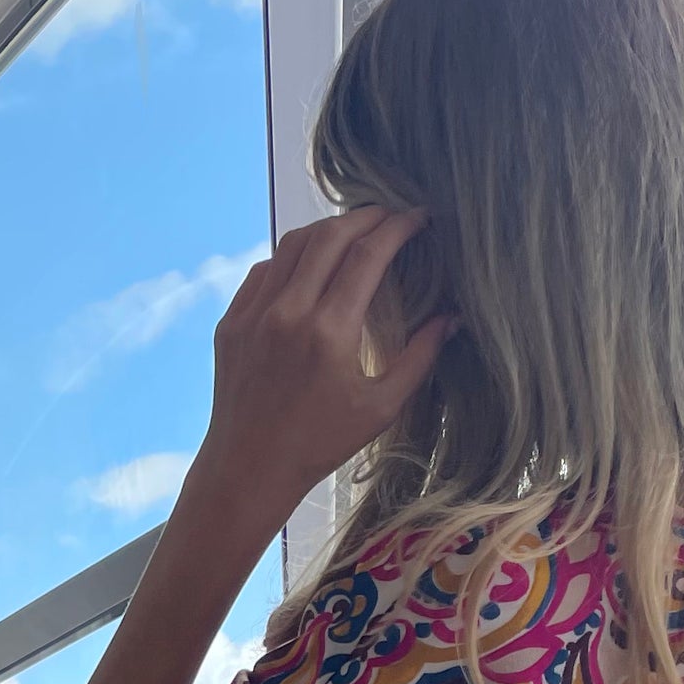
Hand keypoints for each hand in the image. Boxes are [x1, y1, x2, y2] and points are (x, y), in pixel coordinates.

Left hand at [199, 207, 455, 519]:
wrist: (249, 468)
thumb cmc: (320, 444)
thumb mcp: (380, 408)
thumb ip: (419, 358)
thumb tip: (451, 319)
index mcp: (329, 332)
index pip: (368, 255)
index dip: (397, 227)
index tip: (418, 217)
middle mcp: (288, 313)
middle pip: (330, 236)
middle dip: (365, 217)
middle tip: (389, 215)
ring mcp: (254, 313)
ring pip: (293, 244)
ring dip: (327, 230)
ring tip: (352, 232)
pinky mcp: (232, 321)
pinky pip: (265, 270)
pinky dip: (291, 257)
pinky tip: (310, 265)